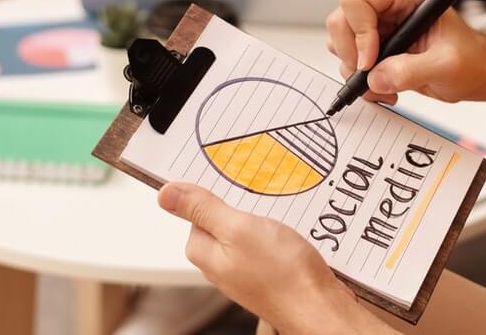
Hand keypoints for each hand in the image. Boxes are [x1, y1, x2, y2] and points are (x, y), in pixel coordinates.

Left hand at [157, 183, 385, 334]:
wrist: (319, 307)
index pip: (197, 209)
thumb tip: (165, 194)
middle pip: (223, 217)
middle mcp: (220, 263)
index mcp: (204, 252)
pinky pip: (265, 241)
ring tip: (280, 213)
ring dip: (263, 216)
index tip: (231, 178)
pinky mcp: (266, 271)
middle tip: (261, 195)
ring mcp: (244, 269)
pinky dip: (276, 230)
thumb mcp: (239, 229)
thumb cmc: (283, 274)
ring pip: (247, 228)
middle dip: (241, 203)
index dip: (215, 191)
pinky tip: (290, 230)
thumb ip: (203, 209)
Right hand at [325, 0, 485, 105]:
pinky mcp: (374, 43)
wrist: (476, 73)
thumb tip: (376, 77)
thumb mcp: (446, 65)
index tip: (370, 62)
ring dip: (357, 71)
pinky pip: (349, 60)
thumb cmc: (471, 59)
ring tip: (387, 85)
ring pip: (340, 42)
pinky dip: (362, 81)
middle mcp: (386, 1)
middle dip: (352, 55)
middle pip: (341, 21)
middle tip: (373, 77)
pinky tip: (387, 87)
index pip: (357, 1)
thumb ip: (411, 70)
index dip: (359, 33)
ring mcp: (377, 22)